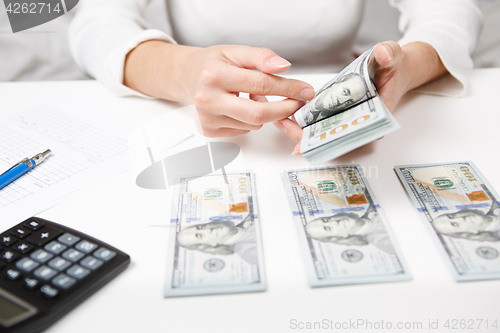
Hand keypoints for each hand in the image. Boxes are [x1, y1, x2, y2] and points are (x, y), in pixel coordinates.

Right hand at [124, 42, 314, 136]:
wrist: (186, 76)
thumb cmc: (212, 63)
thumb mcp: (235, 51)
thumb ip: (261, 57)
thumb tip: (284, 66)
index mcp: (215, 75)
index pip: (261, 84)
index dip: (288, 89)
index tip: (305, 91)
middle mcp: (208, 99)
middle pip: (258, 113)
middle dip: (284, 110)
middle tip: (296, 103)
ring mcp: (207, 118)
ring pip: (253, 124)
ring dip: (264, 112)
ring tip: (254, 96)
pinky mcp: (208, 131)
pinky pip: (243, 130)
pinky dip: (250, 120)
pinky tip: (241, 106)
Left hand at [274, 41, 446, 153]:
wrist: (394, 68)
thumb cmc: (395, 66)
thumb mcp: (394, 56)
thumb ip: (389, 54)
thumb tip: (382, 52)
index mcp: (378, 114)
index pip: (356, 132)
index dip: (335, 139)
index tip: (317, 143)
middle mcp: (362, 121)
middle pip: (336, 136)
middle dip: (313, 138)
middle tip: (291, 135)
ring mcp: (350, 118)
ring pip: (326, 132)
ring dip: (305, 132)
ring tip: (283, 124)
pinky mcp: (341, 112)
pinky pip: (323, 121)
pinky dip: (307, 121)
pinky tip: (288, 117)